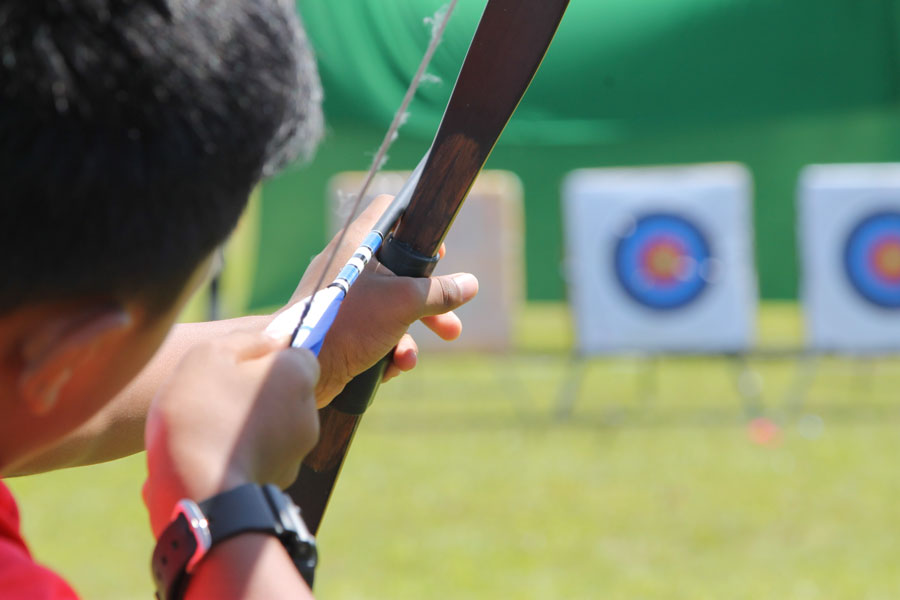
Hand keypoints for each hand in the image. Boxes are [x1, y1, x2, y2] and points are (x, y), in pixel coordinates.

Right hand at [143, 330, 318, 534]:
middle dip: (256, 393)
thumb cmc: (200, 413)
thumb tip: (274, 338)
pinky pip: (261, 459)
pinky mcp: (281, 482)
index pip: (298, 356)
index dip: (267, 358)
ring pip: (274, 427)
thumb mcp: (210, 356)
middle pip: (285, 393)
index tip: (236, 367)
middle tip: (215, 399)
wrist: (196, 491)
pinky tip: (212, 459)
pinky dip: (243, 457)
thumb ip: (246, 341)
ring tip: (209, 431)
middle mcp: (309, 413)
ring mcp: (297, 452)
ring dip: (249, 426)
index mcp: (297, 376)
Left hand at [288, 195, 478, 405]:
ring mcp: (343, 298)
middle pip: (400, 270)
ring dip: (409, 336)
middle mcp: (349, 265)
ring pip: (390, 308)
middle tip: (450, 322)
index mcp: (358, 242)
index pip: (392, 211)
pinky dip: (386, 350)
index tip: (439, 254)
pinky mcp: (340, 328)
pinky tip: (390, 368)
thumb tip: (471, 284)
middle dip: (429, 302)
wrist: (299, 365)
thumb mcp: (403, 302)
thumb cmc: (347, 323)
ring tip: (411, 359)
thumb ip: (440, 292)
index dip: (419, 226)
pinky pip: (374, 333)